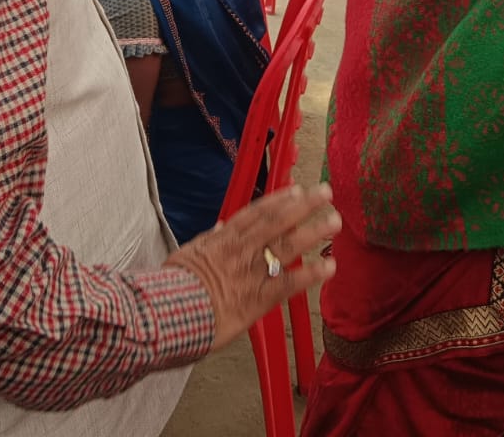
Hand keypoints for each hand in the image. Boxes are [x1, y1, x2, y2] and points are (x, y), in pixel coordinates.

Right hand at [165, 183, 339, 353]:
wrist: (169, 314)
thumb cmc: (172, 287)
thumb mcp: (185, 254)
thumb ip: (208, 241)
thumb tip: (219, 229)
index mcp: (224, 239)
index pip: (256, 213)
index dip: (279, 200)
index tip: (296, 190)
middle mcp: (242, 250)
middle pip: (278, 221)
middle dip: (304, 205)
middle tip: (325, 193)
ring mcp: (252, 272)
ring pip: (288, 246)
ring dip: (313, 231)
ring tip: (334, 221)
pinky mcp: (259, 298)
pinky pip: (290, 283)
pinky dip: (311, 274)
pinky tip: (330, 267)